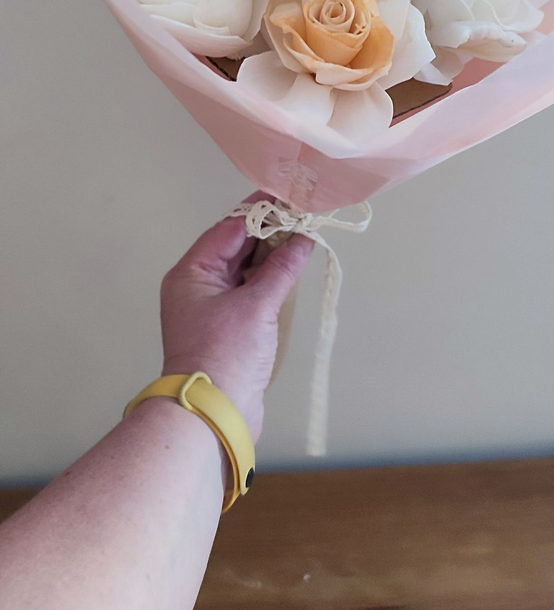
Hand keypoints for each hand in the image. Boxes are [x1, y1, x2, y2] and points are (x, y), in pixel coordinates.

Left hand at [160, 193, 313, 441]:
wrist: (213, 414)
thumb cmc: (225, 354)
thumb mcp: (257, 305)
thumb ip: (282, 269)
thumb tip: (303, 238)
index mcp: (192, 272)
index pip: (228, 228)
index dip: (259, 210)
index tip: (288, 195)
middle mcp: (197, 285)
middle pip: (237, 246)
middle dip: (269, 231)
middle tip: (304, 214)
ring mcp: (212, 307)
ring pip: (245, 268)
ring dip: (272, 254)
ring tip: (305, 234)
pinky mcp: (228, 326)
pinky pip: (250, 290)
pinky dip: (270, 279)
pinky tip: (292, 269)